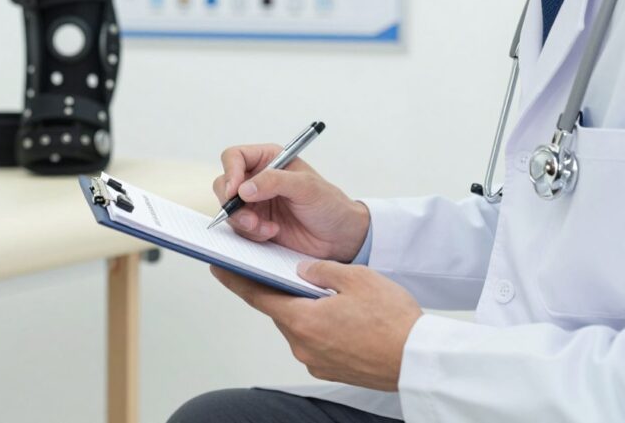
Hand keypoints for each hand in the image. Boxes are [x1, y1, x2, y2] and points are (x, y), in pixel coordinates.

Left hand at [213, 262, 421, 390]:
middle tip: (289, 273)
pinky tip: (341, 317)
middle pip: (280, 311)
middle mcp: (303, 345)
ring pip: (300, 326)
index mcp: (302, 320)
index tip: (219, 268)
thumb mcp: (356, 278)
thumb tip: (302, 271)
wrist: (420, 360)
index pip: (257, 296)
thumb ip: (321, 271)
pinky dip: (320, 326)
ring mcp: (316, 361)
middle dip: (283, 292)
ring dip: (306, 310)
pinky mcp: (331, 370)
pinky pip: (316, 341)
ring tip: (329, 295)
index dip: (235, 280)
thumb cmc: (394, 322)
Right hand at [215, 144, 370, 260]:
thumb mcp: (306, 186)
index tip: (235, 191)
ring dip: (243, 221)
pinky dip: (251, 233)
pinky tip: (271, 233)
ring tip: (266, 228)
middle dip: (232, 203)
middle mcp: (257, 179)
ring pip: (229, 209)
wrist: (340, 238)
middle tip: (249, 217)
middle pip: (224, 184)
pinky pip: (238, 228)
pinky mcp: (255, 224)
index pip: (235, 157)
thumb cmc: (330, 205)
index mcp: (268, 159)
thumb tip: (243, 188)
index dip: (230, 172)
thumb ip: (274, 181)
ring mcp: (255, 203)